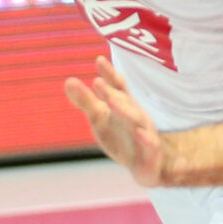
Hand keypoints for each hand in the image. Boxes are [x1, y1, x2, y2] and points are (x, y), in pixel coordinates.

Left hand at [65, 56, 166, 187]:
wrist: (154, 164)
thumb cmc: (122, 136)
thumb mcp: (101, 119)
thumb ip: (86, 101)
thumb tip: (68, 81)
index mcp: (124, 107)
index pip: (118, 88)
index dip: (109, 74)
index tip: (98, 59)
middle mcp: (136, 118)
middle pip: (124, 103)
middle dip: (110, 92)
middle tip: (97, 82)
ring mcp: (146, 136)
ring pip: (137, 122)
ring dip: (125, 111)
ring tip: (111, 100)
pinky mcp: (152, 157)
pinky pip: (152, 148)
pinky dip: (148, 141)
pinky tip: (141, 134)